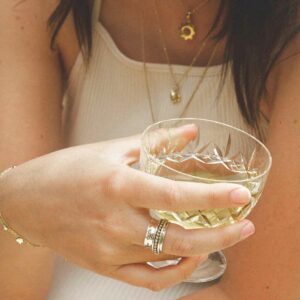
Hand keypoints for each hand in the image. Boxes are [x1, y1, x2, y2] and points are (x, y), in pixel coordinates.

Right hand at [0, 126, 253, 290]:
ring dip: (202, 249)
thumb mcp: (111, 149)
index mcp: (116, 185)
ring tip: (221, 235)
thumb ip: (156, 142)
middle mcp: (115, 222)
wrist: (27, 201)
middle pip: (180, 237)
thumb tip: (190, 133)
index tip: (240, 196)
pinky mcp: (104, 266)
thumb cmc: (65, 171)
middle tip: (244, 224)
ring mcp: (109, 250)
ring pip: (168, 259)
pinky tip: (188, 256)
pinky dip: (176, 271)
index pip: (174, 195)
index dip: (212, 196)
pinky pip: (149, 279)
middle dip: (222, 234)